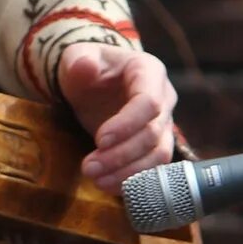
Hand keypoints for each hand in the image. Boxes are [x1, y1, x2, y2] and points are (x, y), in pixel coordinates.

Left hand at [54, 40, 176, 191]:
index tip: (99, 140)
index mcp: (149, 71)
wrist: (94, 83)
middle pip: (152, 134)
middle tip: (89, 168)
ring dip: (129, 172)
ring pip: (158, 155)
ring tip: (97, 181)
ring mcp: (163, 124)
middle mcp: (164, 98)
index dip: (127, 124)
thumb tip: (85, 66)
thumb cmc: (87, 66)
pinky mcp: (156, 144)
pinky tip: (110, 186)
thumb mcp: (77, 57)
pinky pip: (154, 168)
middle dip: (121, 154)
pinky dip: (134, 180)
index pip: (149, 102)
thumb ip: (80, 60)